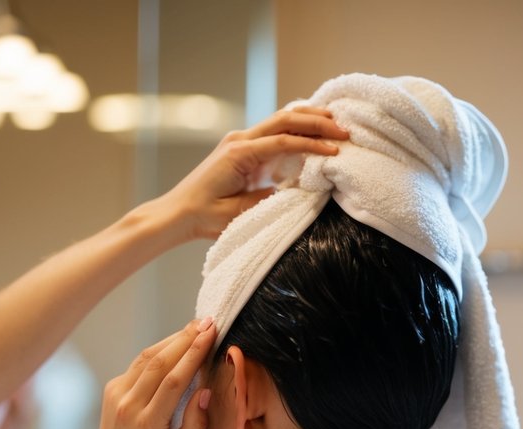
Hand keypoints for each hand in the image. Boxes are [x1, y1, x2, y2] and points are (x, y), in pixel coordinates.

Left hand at [84, 318, 217, 428]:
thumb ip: (195, 427)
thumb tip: (204, 391)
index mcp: (147, 423)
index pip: (173, 381)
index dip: (193, 354)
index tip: (211, 334)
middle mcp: (128, 404)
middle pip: (159, 362)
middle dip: (186, 339)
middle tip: (209, 322)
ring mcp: (117, 394)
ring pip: (147, 357)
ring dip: (173, 339)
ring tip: (196, 327)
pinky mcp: (113, 388)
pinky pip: (139, 364)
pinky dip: (160, 350)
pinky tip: (177, 343)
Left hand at [161, 107, 349, 240]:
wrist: (177, 213)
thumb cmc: (203, 216)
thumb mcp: (239, 212)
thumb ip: (268, 197)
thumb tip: (297, 188)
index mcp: (239, 152)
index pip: (284, 141)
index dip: (312, 143)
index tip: (336, 149)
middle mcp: (240, 140)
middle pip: (285, 119)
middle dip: (317, 122)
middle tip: (344, 129)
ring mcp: (241, 141)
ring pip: (280, 120)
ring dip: (308, 119)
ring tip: (335, 121)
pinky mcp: (243, 149)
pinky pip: (274, 132)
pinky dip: (296, 129)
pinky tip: (313, 130)